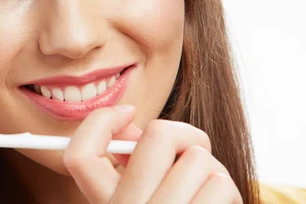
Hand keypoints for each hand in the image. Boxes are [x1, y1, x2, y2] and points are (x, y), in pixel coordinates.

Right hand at [63, 105, 242, 203]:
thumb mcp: (138, 193)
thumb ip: (129, 161)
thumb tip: (129, 123)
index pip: (79, 155)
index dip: (101, 120)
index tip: (126, 113)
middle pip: (159, 135)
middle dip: (184, 135)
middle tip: (189, 149)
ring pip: (199, 157)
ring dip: (210, 168)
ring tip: (205, 189)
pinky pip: (220, 184)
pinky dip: (225, 189)